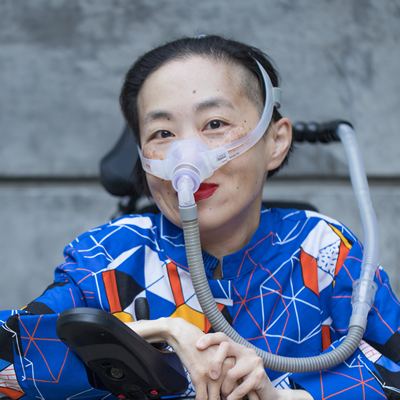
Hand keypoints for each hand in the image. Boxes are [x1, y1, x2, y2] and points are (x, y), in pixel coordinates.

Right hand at [127, 318, 234, 399]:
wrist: (184, 334)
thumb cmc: (200, 344)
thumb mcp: (218, 354)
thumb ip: (225, 369)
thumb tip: (228, 389)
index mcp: (231, 361)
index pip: (236, 385)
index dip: (231, 394)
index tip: (227, 395)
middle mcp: (224, 367)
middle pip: (226, 393)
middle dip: (223, 398)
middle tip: (218, 398)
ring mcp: (211, 372)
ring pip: (215, 398)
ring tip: (209, 399)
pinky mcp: (198, 376)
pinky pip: (202, 397)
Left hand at [197, 333, 312, 399]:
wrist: (268, 394)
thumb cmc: (246, 382)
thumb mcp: (233, 370)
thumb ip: (223, 364)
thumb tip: (200, 362)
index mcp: (238, 348)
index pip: (223, 337)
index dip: (210, 339)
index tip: (198, 346)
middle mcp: (247, 351)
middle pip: (225, 347)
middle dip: (215, 361)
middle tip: (212, 376)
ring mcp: (254, 362)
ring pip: (231, 373)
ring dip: (225, 388)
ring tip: (225, 395)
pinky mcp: (260, 375)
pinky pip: (240, 387)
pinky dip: (233, 397)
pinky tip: (231, 399)